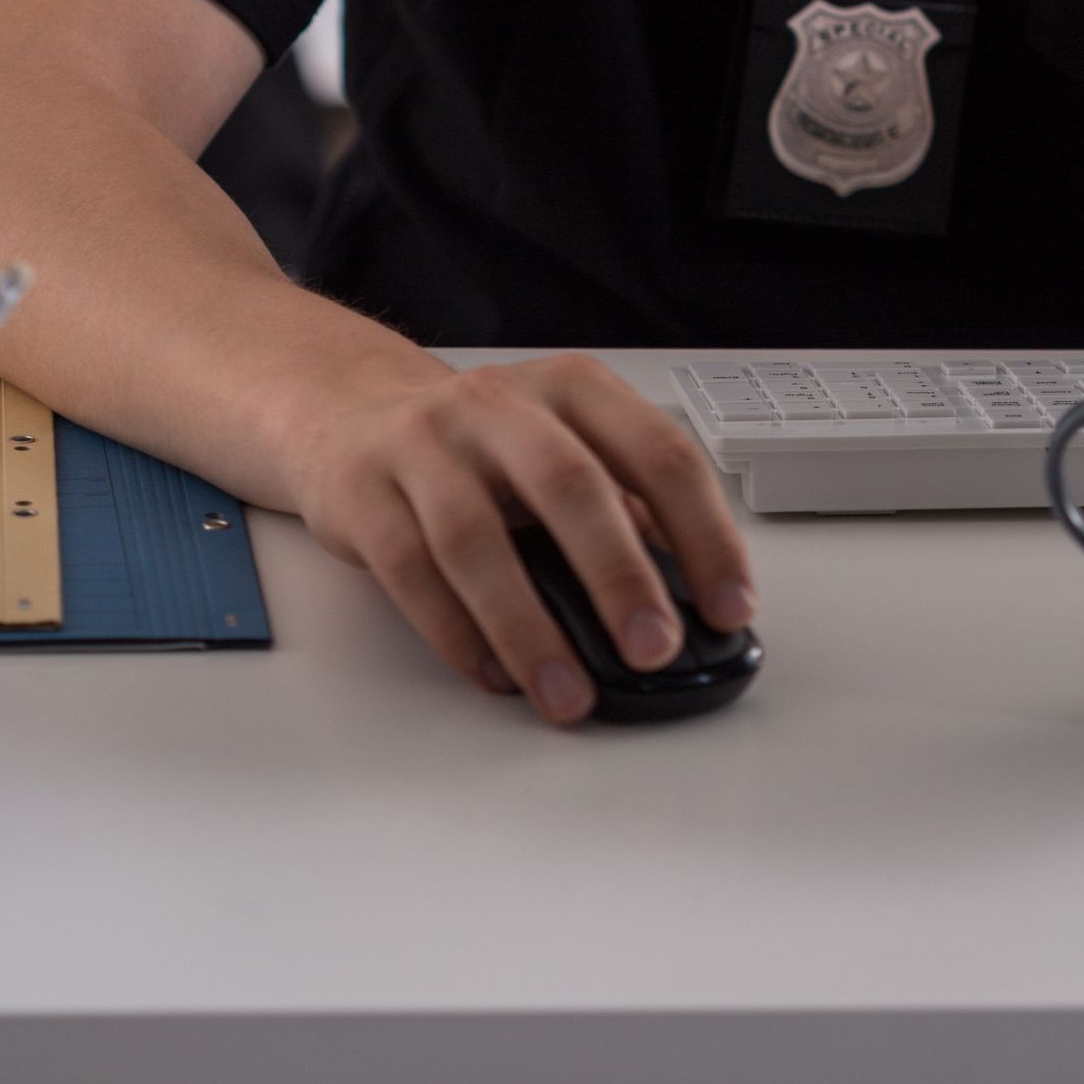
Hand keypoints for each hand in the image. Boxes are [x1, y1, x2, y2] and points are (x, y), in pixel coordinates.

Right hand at [287, 353, 755, 722]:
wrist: (353, 416)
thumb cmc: (481, 449)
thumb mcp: (564, 449)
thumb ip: (624, 509)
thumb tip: (690, 602)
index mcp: (572, 388)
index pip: (658, 451)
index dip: (704, 532)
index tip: (730, 606)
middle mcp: (500, 402)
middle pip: (570, 483)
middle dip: (619, 575)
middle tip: (654, 651)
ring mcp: (425, 442)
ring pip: (477, 538)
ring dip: (530, 628)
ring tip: (569, 695)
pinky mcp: (364, 490)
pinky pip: (411, 571)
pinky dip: (457, 633)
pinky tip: (494, 674)